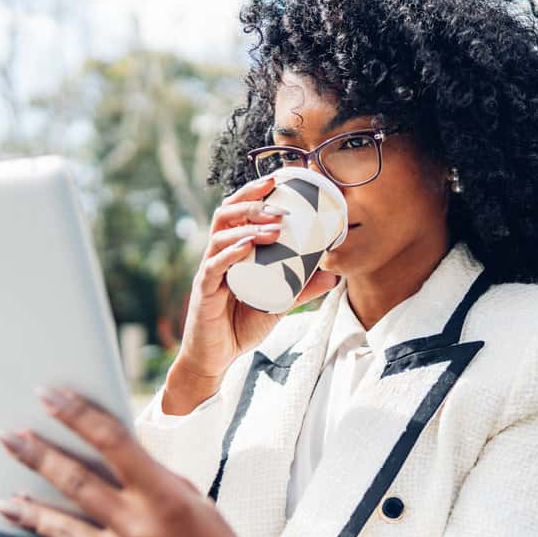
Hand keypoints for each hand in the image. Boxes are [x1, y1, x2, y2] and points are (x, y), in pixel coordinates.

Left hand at [0, 386, 295, 536]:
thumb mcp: (192, 500)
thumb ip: (150, 478)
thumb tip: (108, 451)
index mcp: (167, 496)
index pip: (113, 443)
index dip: (77, 415)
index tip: (50, 396)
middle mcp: (141, 529)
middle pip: (76, 481)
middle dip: (37, 455)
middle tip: (10, 438)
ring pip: (61, 529)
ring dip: (30, 509)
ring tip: (8, 499)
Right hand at [169, 175, 337, 410]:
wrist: (218, 357)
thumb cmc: (242, 324)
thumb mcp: (279, 303)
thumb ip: (301, 288)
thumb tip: (334, 275)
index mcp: (233, 251)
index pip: (238, 212)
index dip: (254, 192)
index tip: (278, 179)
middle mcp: (218, 254)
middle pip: (226, 214)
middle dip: (252, 200)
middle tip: (280, 199)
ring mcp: (209, 271)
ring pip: (220, 235)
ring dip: (248, 225)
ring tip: (275, 225)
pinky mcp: (203, 291)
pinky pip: (214, 266)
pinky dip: (231, 253)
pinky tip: (247, 246)